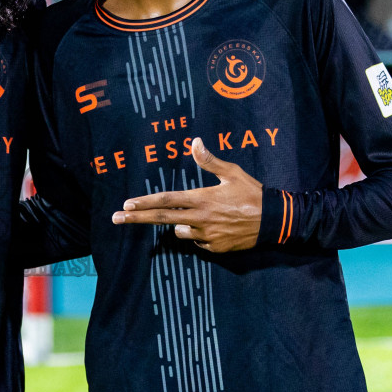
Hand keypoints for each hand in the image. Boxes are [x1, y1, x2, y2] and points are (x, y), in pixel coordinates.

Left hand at [110, 137, 263, 252]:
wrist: (275, 221)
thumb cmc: (253, 193)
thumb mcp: (233, 173)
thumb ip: (210, 161)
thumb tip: (195, 142)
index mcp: (201, 199)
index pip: (166, 200)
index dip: (144, 202)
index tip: (126, 203)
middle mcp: (199, 218)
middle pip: (161, 219)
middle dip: (136, 219)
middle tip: (116, 218)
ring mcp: (206, 236)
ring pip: (181, 231)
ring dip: (182, 224)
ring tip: (207, 215)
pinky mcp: (214, 248)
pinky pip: (198, 242)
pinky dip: (200, 235)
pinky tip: (217, 226)